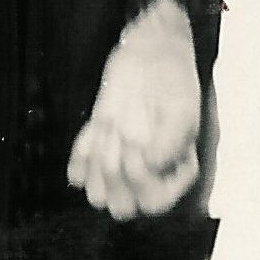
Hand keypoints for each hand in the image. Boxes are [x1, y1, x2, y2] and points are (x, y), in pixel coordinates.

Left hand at [67, 0, 200, 218]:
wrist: (151, 53)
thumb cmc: (173, 79)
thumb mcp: (182, 108)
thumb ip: (173, 141)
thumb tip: (153, 165)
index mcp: (175, 172)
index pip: (154, 203)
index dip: (141, 180)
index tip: (140, 146)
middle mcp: (147, 176)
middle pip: (122, 206)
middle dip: (116, 172)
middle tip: (123, 134)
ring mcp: (119, 166)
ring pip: (97, 195)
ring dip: (98, 163)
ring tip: (111, 127)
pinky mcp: (95, 151)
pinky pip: (77, 174)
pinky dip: (82, 154)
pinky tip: (96, 127)